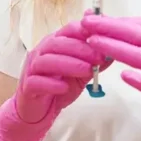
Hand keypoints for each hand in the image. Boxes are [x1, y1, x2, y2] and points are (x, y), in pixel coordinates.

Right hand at [0, 17, 109, 140]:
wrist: (40, 110)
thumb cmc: (60, 86)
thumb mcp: (81, 72)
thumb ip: (94, 59)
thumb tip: (113, 48)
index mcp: (54, 44)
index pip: (67, 30)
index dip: (84, 31)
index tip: (102, 37)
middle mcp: (41, 53)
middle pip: (56, 43)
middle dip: (80, 49)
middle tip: (99, 57)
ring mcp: (32, 69)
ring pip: (46, 61)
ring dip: (68, 64)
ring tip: (87, 70)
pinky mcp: (27, 87)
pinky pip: (36, 82)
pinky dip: (51, 83)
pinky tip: (64, 87)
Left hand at [82, 14, 140, 133]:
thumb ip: (127, 30)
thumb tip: (96, 17)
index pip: (133, 24)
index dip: (109, 22)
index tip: (87, 19)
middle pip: (137, 36)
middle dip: (110, 30)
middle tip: (86, 28)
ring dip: (117, 50)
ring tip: (94, 44)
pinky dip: (140, 80)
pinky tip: (124, 76)